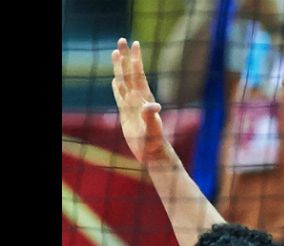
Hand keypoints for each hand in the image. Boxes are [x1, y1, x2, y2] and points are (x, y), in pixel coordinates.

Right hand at [111, 38, 169, 162]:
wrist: (153, 153)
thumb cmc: (154, 143)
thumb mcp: (153, 129)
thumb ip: (152, 117)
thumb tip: (154, 105)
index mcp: (143, 100)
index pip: (137, 75)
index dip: (135, 59)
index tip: (134, 43)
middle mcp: (138, 99)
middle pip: (129, 73)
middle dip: (126, 56)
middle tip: (122, 39)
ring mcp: (132, 106)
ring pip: (124, 82)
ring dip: (119, 67)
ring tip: (115, 53)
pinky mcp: (127, 114)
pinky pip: (120, 96)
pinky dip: (116, 87)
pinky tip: (115, 81)